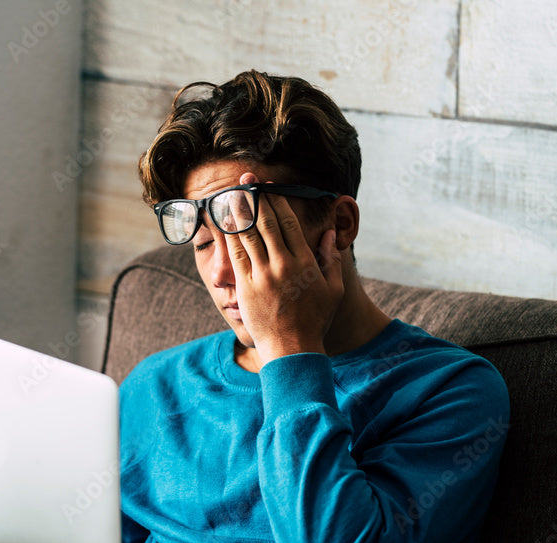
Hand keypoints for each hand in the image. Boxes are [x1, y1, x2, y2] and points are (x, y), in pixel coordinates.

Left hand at [223, 173, 344, 365]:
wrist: (291, 349)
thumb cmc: (314, 320)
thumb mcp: (333, 289)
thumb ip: (331, 259)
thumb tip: (328, 233)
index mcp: (305, 262)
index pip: (287, 222)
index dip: (275, 201)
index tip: (268, 187)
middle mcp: (283, 264)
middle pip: (265, 222)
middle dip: (254, 197)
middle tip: (245, 179)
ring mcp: (262, 275)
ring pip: (247, 235)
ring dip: (238, 211)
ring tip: (230, 192)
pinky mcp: (246, 286)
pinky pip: (235, 254)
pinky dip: (228, 235)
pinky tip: (223, 221)